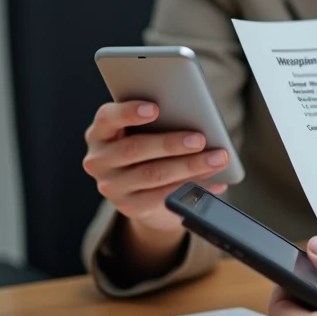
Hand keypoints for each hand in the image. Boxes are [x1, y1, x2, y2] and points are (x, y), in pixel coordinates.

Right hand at [82, 101, 229, 234]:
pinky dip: (192, 189)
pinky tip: (215, 183)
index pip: (107, 118)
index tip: (155, 108)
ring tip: (217, 159)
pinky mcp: (128, 207)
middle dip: (171, 143)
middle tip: (200, 139)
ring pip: (153, 175)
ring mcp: (111, 186)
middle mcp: (99, 160)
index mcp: (101, 132)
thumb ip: (163, 121)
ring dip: (189, 167)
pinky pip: (163, 198)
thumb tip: (200, 120)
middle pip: (135, 148)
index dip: (129, 112)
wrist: (139, 188)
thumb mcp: (147, 131)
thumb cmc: (149, 145)